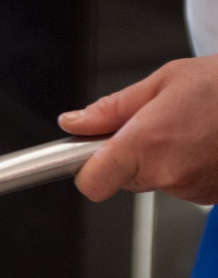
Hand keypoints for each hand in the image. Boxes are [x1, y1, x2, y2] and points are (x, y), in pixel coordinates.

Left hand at [58, 55, 217, 204]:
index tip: (91, 153)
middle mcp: (167, 173)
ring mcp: (192, 189)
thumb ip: (113, 108)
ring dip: (165, 158)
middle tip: (159, 123)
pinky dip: (190, 165)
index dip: (87, 169)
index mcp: (146, 144)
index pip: (91, 183)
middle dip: (131, 155)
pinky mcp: (211, 196)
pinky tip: (209, 141)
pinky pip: (184, 184)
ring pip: (156, 180)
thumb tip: (74, 123)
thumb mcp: (166, 81)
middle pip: (123, 179)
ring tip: (193, 127)